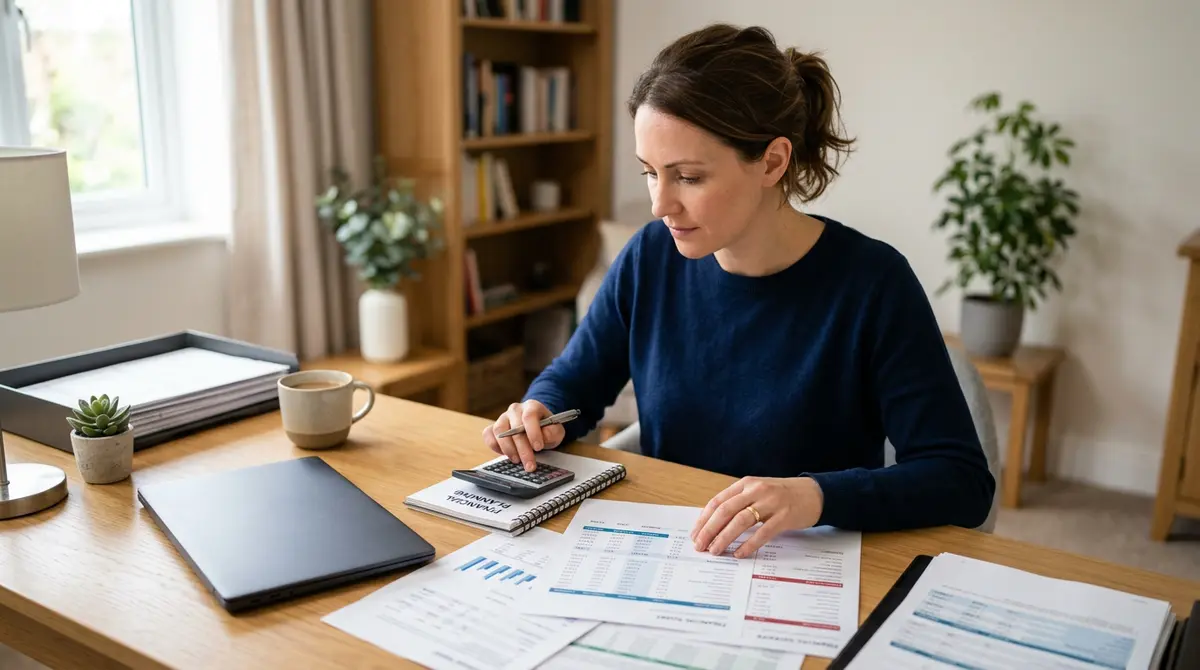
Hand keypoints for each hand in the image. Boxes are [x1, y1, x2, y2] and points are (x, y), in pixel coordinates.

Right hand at [482, 400, 565, 471]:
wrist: (537, 429)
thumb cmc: (546, 430)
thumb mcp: (556, 431)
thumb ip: (553, 432)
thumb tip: (544, 436)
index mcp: (532, 406)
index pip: (529, 416)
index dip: (533, 432)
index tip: (538, 447)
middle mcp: (515, 410)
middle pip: (515, 427)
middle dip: (523, 449)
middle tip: (530, 465)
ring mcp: (502, 418)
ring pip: (499, 431)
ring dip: (508, 449)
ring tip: (517, 460)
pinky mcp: (493, 427)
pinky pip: (488, 435)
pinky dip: (494, 446)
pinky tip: (505, 454)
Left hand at [690, 476, 823, 558]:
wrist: (814, 493)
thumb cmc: (782, 495)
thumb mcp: (757, 492)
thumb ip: (739, 503)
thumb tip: (713, 525)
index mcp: (746, 484)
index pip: (718, 501)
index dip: (704, 519)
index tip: (695, 534)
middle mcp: (756, 490)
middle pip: (725, 510)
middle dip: (709, 530)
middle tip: (700, 545)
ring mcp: (771, 503)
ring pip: (740, 521)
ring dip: (724, 537)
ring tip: (715, 550)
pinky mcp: (784, 517)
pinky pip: (762, 533)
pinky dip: (748, 544)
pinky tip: (739, 553)